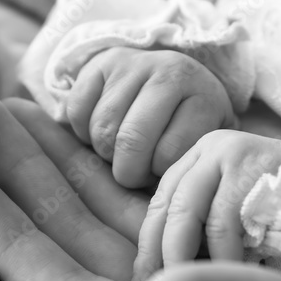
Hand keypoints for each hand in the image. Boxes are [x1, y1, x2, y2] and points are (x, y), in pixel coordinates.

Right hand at [65, 47, 237, 188]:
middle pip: (131, 141)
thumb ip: (191, 174)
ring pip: (101, 129)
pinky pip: (77, 111)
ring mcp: (133, 64)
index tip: (162, 173)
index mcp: (203, 98)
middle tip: (133, 175)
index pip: (169, 154)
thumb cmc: (187, 129)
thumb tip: (174, 218)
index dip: (158, 174)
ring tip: (121, 152)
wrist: (171, 78)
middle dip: (127, 171)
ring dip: (105, 152)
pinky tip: (102, 133)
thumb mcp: (202, 149)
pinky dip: (82, 132)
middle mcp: (170, 73)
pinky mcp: (100, 63)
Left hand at [133, 129, 280, 280]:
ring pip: (185, 216)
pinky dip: (220, 259)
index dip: (148, 249)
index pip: (159, 206)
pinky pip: (220, 222)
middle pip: (165, 210)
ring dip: (183, 264)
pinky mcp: (249, 161)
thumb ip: (204, 234)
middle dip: (158, 259)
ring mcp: (228, 151)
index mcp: (199, 159)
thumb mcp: (240, 220)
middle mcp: (208, 148)